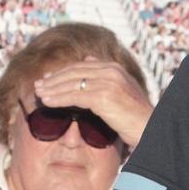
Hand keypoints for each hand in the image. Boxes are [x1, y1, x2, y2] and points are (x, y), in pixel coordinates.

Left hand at [24, 59, 150, 149]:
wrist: (150, 129)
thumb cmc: (136, 116)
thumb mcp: (122, 90)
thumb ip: (105, 76)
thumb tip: (88, 59)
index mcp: (115, 68)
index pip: (82, 66)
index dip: (63, 72)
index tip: (48, 78)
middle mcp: (112, 71)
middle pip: (75, 72)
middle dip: (54, 79)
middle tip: (38, 85)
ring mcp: (108, 82)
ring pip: (72, 83)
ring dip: (52, 89)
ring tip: (38, 94)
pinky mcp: (104, 96)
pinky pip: (74, 96)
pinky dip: (58, 98)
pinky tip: (47, 102)